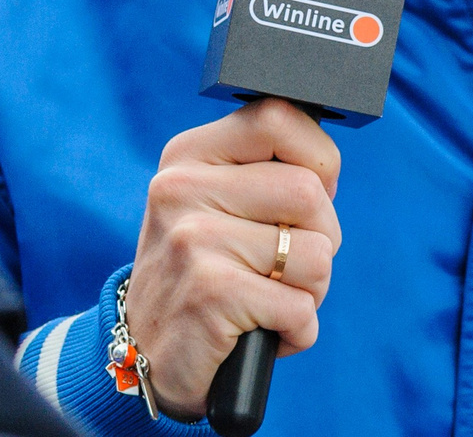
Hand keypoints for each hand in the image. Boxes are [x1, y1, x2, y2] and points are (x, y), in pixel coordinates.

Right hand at [125, 98, 341, 419]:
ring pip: (316, 254)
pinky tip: (260, 332)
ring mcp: (193, 239)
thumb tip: (326, 169)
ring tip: (269, 300)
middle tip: (284, 266)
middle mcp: (182, 188)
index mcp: (188, 155)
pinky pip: (301, 309)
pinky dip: (297, 332)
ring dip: (311, 292)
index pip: (277, 118)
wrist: (145, 355)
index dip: (317, 159)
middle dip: (321, 239)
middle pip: (310, 192)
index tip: (306, 200)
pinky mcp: (210, 293)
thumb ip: (263, 172)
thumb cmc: (204, 274)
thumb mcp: (215, 205)